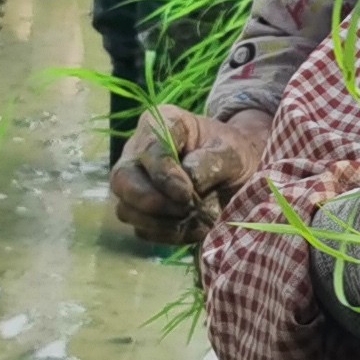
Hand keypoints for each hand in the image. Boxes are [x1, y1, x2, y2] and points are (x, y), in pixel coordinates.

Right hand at [111, 105, 260, 244]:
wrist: (237, 174)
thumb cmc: (231, 154)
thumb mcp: (231, 151)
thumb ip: (211, 161)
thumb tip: (190, 180)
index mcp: (158, 125)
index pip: (147, 150)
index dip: (164, 175)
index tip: (187, 192)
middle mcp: (137, 153)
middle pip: (122, 180)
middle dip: (152, 201)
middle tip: (185, 208)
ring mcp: (135, 185)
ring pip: (126, 210)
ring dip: (162, 222)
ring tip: (195, 215)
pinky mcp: (142, 213)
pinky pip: (143, 231)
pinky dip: (169, 234)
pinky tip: (193, 225)